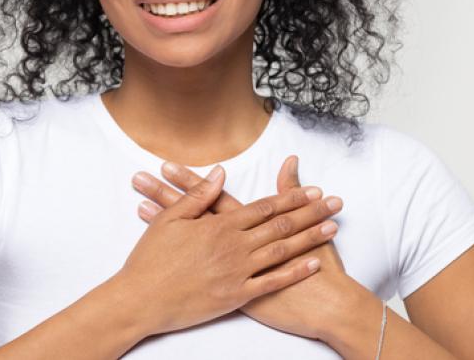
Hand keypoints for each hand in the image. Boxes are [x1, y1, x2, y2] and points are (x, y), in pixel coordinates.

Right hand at [113, 164, 337, 335]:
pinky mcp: (236, 297)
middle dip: (310, 213)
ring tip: (332, 228)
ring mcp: (237, 273)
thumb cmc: (150, 259)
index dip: (291, 197)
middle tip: (333, 203)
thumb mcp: (169, 220)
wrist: (140, 300)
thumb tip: (220, 173)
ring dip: (310, 238)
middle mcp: (234, 247)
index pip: (264, 207)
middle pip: (280, 225)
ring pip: (282, 251)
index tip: (312, 190)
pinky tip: (314, 264)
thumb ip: (198, 195)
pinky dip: (295, 273)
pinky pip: (273, 283)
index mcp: (219, 226)